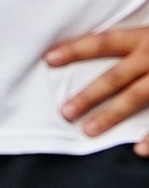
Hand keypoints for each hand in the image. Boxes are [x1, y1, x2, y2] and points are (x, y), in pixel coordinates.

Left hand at [45, 21, 148, 150]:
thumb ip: (135, 40)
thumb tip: (108, 47)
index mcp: (147, 37)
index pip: (105, 41)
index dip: (77, 49)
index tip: (48, 59)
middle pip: (116, 76)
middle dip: (89, 94)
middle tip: (64, 112)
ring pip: (139, 97)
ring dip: (112, 116)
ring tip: (89, 132)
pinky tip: (139, 150)